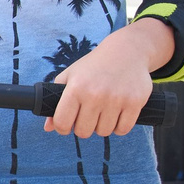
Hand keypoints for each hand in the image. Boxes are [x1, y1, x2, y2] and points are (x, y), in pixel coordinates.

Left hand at [44, 24, 154, 138]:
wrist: (126, 51)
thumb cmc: (93, 66)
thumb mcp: (70, 76)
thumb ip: (56, 102)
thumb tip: (48, 128)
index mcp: (75, 88)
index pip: (62, 123)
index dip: (63, 128)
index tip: (68, 123)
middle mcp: (95, 94)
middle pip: (84, 132)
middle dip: (84, 127)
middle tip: (88, 116)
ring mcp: (116, 99)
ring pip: (104, 132)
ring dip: (102, 126)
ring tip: (103, 112)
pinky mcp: (134, 102)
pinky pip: (123, 129)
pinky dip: (119, 126)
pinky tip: (117, 114)